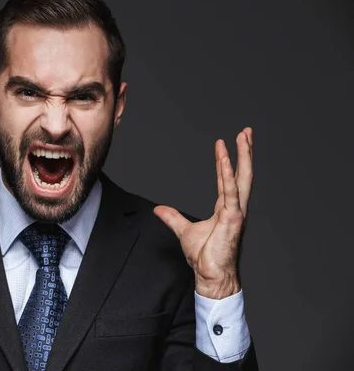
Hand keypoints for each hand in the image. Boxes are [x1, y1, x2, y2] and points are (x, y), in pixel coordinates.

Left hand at [153, 128, 252, 298]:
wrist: (211, 276)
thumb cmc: (204, 257)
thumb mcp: (184, 231)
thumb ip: (173, 218)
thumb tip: (159, 210)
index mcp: (227, 208)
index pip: (229, 179)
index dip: (230, 161)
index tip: (228, 143)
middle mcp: (235, 207)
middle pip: (242, 174)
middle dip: (246, 152)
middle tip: (247, 131)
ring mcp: (236, 213)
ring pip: (240, 179)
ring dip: (242, 157)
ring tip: (242, 138)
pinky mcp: (233, 220)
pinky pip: (229, 193)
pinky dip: (227, 176)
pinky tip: (226, 161)